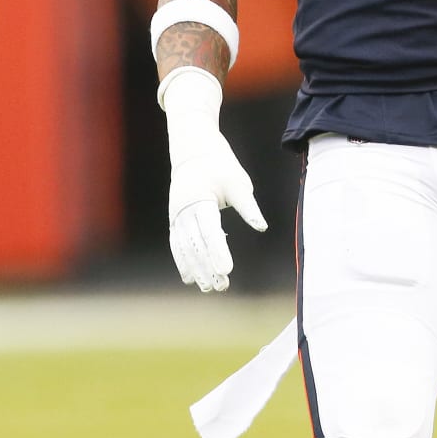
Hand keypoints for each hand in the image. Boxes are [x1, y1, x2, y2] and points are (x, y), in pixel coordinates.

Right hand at [164, 72, 267, 292]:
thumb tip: (261, 226)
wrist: (193, 149)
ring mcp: (176, 215)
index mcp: (199, 198)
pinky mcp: (175, 218)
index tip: (226, 270)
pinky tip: (190, 277)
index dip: (217, 251)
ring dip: (195, 268)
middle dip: (207, 266)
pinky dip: (183, 260)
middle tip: (221, 286)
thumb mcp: (238, 181)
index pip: (209, 230)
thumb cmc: (220, 164)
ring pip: (184, 247)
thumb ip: (248, 206)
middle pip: (195, 243)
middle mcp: (183, 209)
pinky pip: (177, 244)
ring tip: (208, 288)